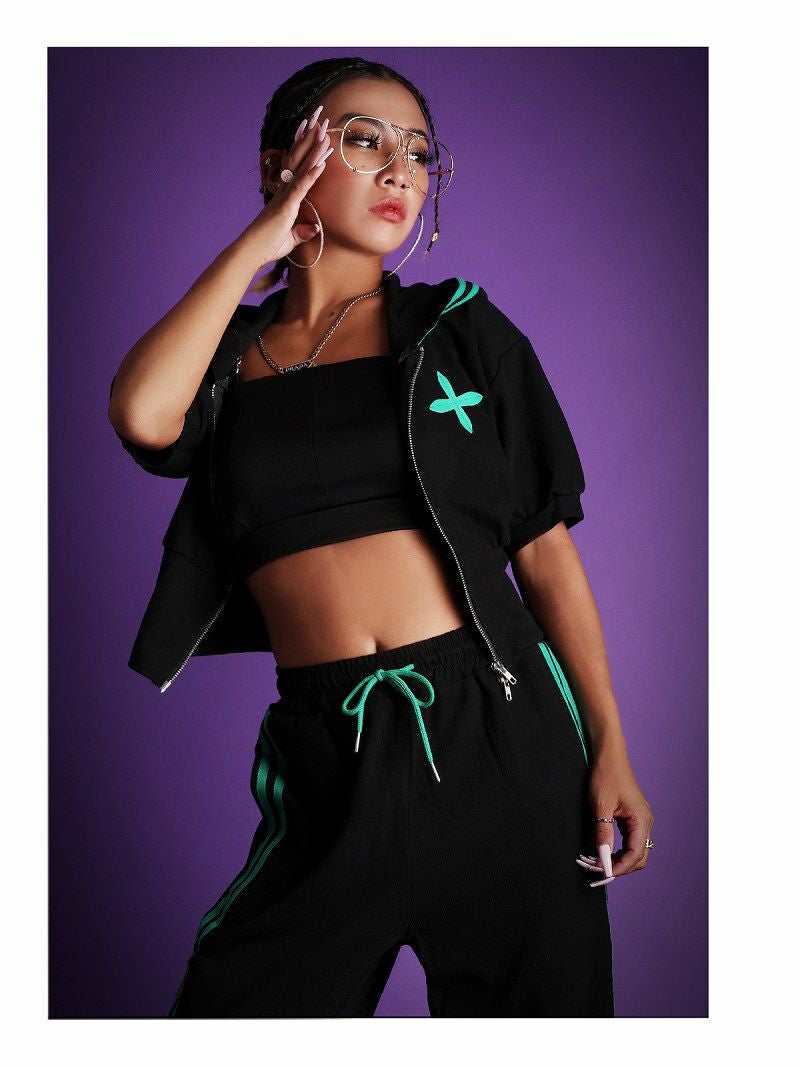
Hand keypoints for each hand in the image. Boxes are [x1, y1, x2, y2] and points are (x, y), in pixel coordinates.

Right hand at [237, 103, 333, 268]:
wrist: (251, 252)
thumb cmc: (267, 246)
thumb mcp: (290, 239)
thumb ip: (302, 232)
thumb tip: (313, 229)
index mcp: (285, 197)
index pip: (298, 169)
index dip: (306, 151)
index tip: (315, 134)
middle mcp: (284, 192)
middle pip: (299, 161)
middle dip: (310, 141)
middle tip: (320, 121)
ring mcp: (284, 198)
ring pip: (301, 169)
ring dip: (313, 151)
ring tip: (323, 133)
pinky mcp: (286, 207)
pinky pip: (301, 188)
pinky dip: (311, 175)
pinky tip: (321, 162)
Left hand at [574, 746, 653, 887]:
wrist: (609, 756)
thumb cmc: (606, 776)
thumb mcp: (601, 806)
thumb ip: (603, 833)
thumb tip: (602, 859)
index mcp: (641, 819)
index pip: (635, 854)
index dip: (619, 868)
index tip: (602, 875)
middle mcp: (645, 822)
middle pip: (638, 857)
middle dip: (619, 867)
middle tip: (596, 871)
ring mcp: (640, 820)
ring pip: (633, 851)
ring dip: (617, 860)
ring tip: (595, 862)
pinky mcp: (632, 818)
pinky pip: (629, 841)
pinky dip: (617, 850)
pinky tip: (602, 851)